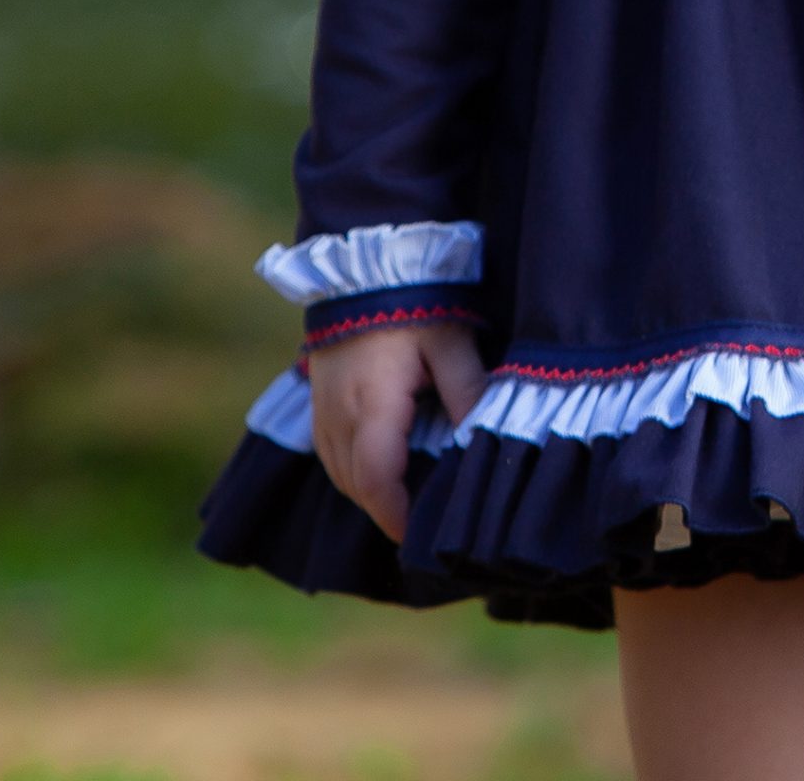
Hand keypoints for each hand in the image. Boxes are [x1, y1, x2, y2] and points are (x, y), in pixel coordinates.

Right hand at [309, 320, 487, 542]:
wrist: (364, 267)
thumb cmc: (413, 302)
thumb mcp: (450, 341)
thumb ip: (467, 389)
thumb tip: (485, 437)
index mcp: (372, 405)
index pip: (377, 481)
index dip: (398, 516)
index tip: (423, 537)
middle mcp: (339, 417)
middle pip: (357, 487)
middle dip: (389, 510)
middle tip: (426, 522)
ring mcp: (323, 412)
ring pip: (341, 476)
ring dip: (371, 493)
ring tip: (409, 501)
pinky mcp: (318, 403)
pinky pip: (331, 456)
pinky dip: (355, 472)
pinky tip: (382, 470)